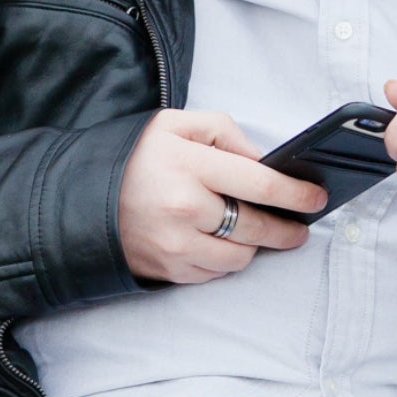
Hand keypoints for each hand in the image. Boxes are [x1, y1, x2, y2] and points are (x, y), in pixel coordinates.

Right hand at [115, 109, 324, 283]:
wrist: (80, 196)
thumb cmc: (134, 156)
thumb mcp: (176, 124)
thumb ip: (225, 133)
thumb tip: (264, 161)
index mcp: (189, 165)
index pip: (260, 184)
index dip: (296, 194)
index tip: (316, 198)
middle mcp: (185, 208)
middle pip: (257, 227)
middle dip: (286, 229)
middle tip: (298, 227)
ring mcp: (176, 244)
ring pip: (240, 257)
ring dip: (253, 246)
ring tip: (253, 232)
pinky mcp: (168, 270)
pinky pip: (214, 273)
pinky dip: (223, 260)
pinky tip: (218, 242)